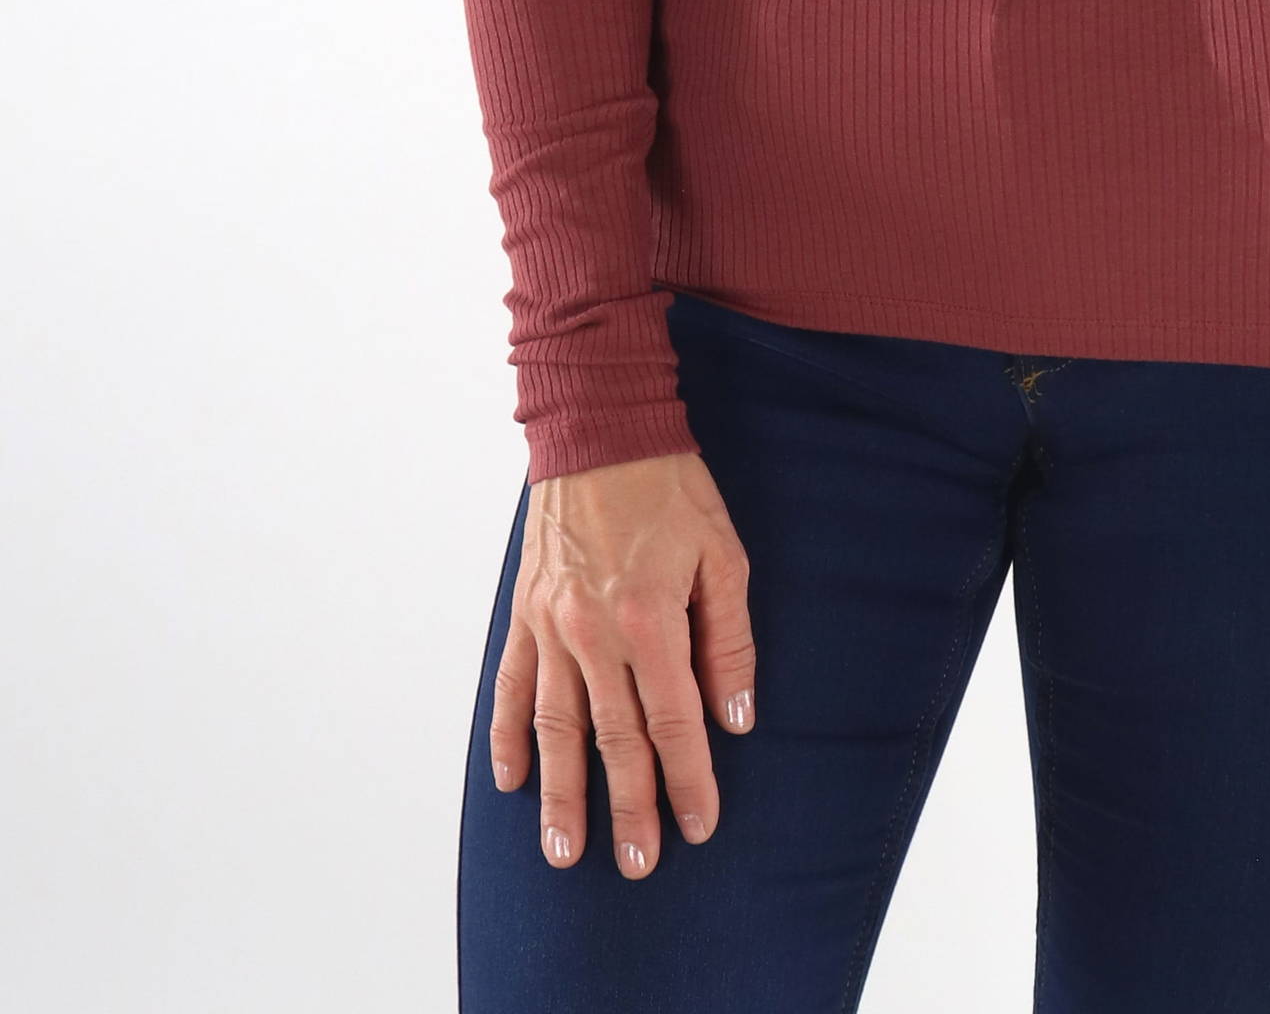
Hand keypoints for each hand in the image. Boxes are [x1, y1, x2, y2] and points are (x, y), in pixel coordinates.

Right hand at [491, 448, 756, 878]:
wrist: (599, 428)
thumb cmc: (670, 487)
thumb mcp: (722, 554)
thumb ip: (729, 640)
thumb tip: (737, 717)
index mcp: (650, 618)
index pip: (674, 721)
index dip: (689, 779)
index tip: (699, 827)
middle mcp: (594, 632)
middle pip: (614, 739)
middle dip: (629, 807)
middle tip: (638, 865)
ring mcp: (551, 626)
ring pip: (556, 728)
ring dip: (562, 794)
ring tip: (565, 851)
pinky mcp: (525, 612)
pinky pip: (512, 686)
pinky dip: (510, 736)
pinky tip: (512, 780)